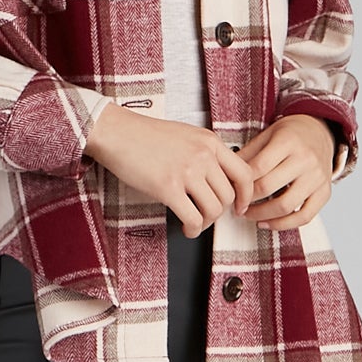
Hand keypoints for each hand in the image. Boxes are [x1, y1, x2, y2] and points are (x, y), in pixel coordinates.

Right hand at [81, 103, 259, 237]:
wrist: (116, 132)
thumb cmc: (143, 135)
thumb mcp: (185, 135)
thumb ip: (204, 153)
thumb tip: (216, 179)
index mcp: (209, 142)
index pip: (244, 172)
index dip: (246, 195)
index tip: (240, 206)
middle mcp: (203, 155)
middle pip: (228, 196)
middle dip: (219, 212)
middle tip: (207, 216)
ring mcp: (187, 171)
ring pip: (213, 210)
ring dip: (205, 223)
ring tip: (194, 223)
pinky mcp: (168, 187)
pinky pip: (193, 218)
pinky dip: (192, 229)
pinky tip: (185, 228)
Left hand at [238, 113, 336, 229]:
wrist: (321, 132)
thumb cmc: (291, 135)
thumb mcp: (267, 135)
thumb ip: (248, 154)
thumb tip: (226, 174)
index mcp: (288, 142)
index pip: (258, 168)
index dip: (240, 183)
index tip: (230, 190)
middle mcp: (305, 159)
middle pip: (269, 187)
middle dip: (247, 200)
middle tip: (236, 204)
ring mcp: (317, 178)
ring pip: (286, 206)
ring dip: (261, 215)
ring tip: (248, 214)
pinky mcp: (325, 192)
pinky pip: (304, 216)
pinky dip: (284, 225)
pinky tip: (267, 223)